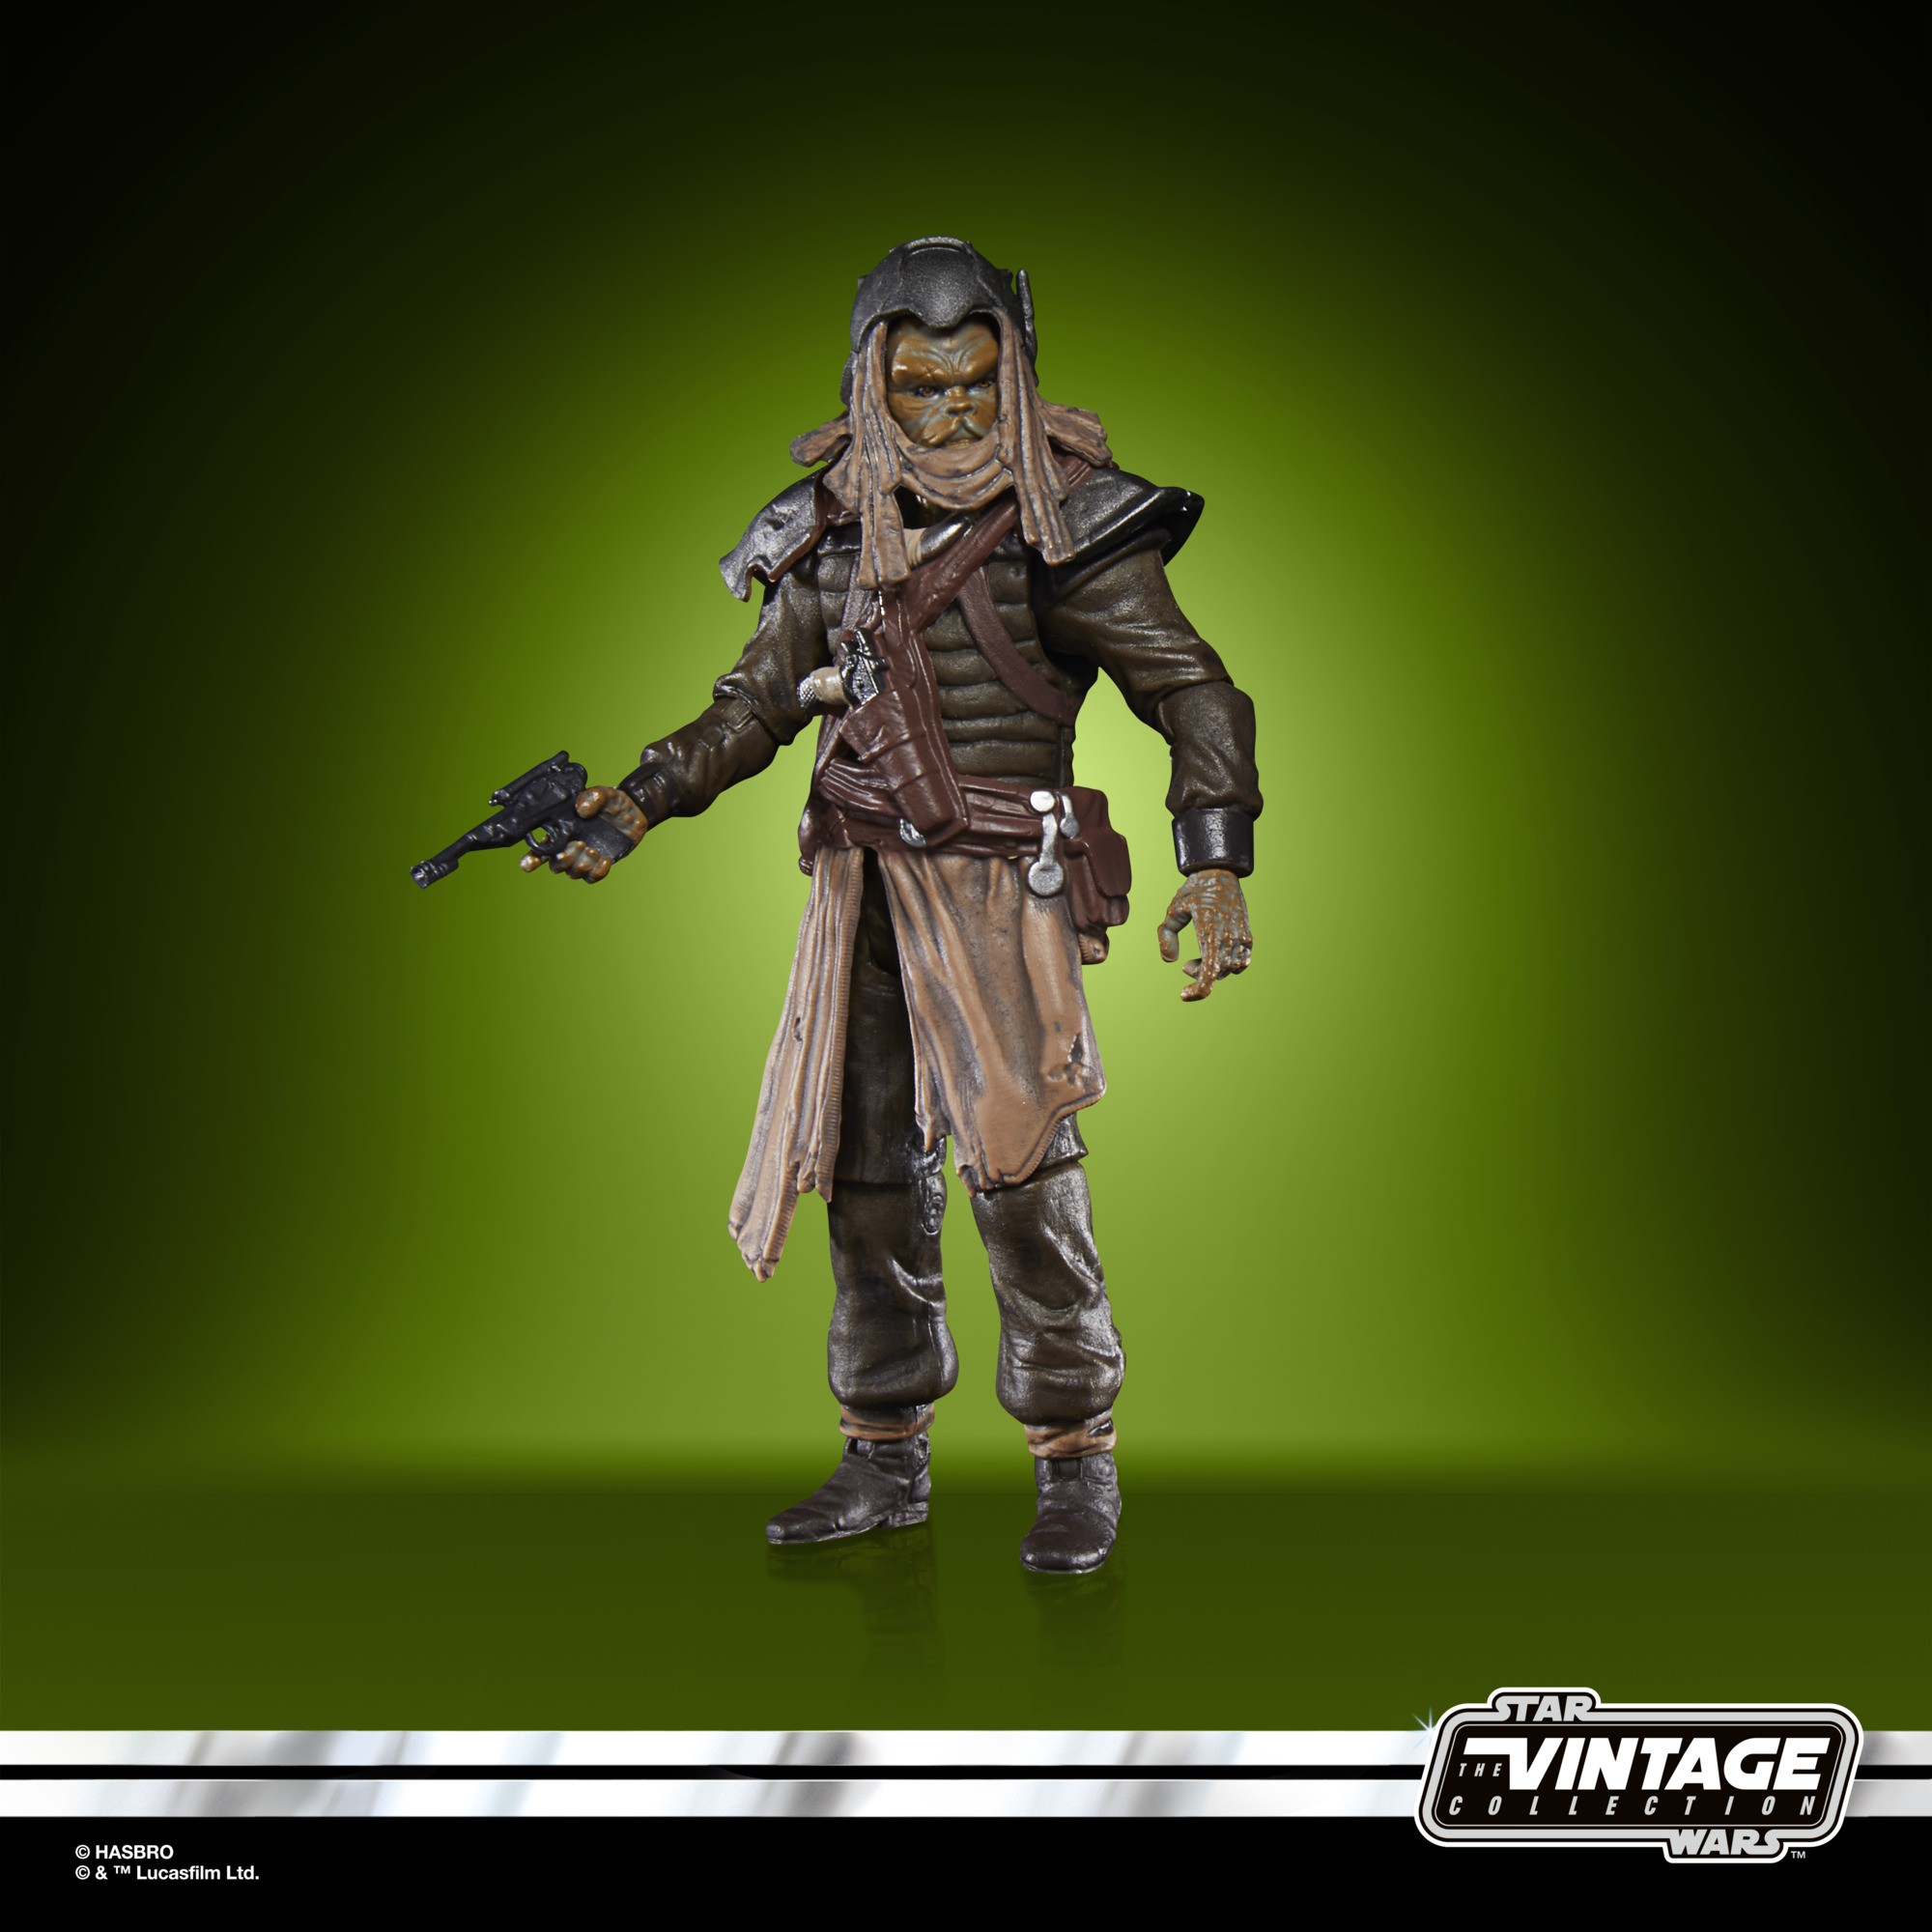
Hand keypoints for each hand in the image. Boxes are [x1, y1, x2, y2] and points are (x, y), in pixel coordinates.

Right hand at [519, 786, 648, 882]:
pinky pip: (592, 877)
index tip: (528, 864)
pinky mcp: (600, 864)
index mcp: (562, 829)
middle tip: (579, 845)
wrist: (636, 812)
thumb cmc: (613, 801)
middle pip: (554, 865)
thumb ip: (592, 796)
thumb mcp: (604, 793)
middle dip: (562, 860)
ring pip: (572, 872)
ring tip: (594, 850)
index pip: (541, 846)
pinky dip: (597, 872)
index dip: (531, 858)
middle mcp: (570, 845)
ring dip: (581, 865)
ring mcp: (585, 856)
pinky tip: (605, 860)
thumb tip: (581, 809)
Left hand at [1157, 868, 1252, 1000]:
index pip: (1210, 972)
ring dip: (1212, 970)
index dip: (1198, 990)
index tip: (1184, 995)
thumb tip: (1170, 961)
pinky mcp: (1248, 936)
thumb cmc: (1194, 892)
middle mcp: (1229, 936)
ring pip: (1229, 970)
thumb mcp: (1173, 910)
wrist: (1220, 875)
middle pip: (1217, 973)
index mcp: (1210, 931)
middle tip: (1187, 966)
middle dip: (1199, 975)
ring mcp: (1241, 937)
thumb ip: (1166, 936)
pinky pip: (1241, 962)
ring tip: (1198, 960)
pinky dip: (1227, 966)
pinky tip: (1214, 956)